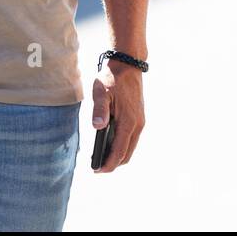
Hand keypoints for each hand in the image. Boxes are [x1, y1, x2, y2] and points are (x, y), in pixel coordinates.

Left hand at [91, 58, 144, 172]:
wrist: (128, 64)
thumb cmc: (112, 78)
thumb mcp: (101, 92)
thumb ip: (99, 110)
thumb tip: (97, 127)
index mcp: (128, 121)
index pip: (119, 152)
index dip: (108, 164)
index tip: (97, 171)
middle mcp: (137, 124)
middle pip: (127, 154)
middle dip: (113, 163)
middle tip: (97, 166)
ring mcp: (140, 121)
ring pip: (130, 147)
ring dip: (118, 155)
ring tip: (101, 156)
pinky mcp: (139, 117)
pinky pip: (131, 138)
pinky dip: (122, 146)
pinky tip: (109, 142)